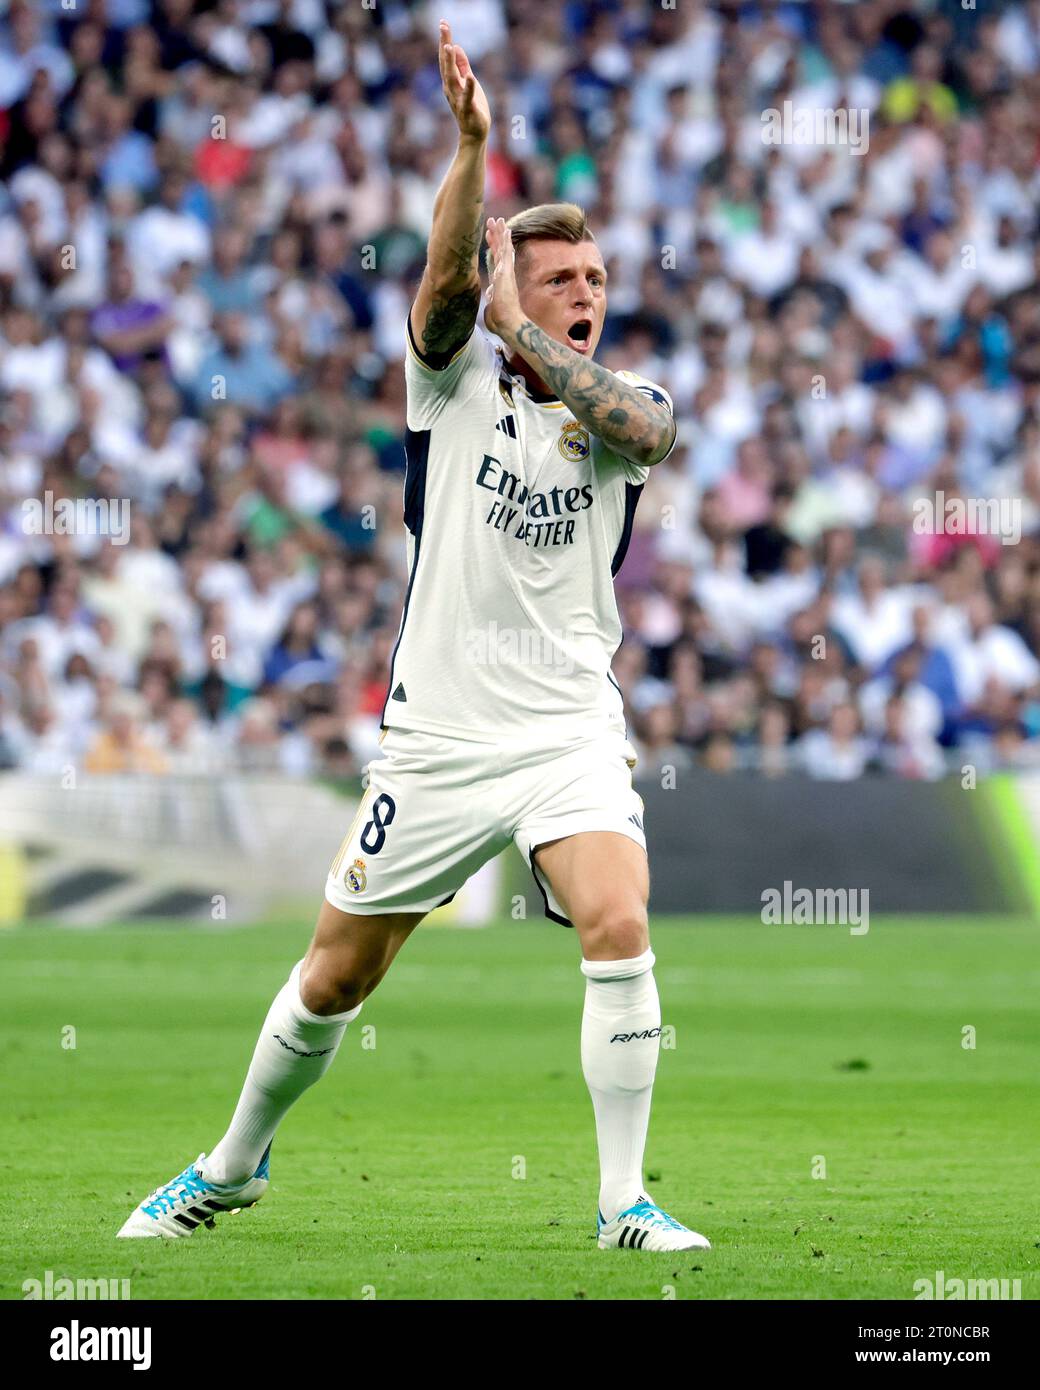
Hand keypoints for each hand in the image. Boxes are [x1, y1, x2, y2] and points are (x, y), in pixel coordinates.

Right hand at [438, 20, 489, 142]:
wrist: (474, 133)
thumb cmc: (471, 107)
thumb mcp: (468, 81)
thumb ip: (463, 65)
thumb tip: (457, 46)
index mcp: (450, 81)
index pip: (446, 58)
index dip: (445, 40)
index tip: (443, 23)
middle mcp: (451, 89)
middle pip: (446, 65)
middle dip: (444, 45)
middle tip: (443, 27)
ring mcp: (458, 99)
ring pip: (452, 79)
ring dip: (450, 64)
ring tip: (449, 47)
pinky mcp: (468, 109)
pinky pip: (468, 97)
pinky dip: (468, 87)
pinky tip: (470, 76)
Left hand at [483, 217, 523, 339]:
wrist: (508, 324)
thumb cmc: (500, 322)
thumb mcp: (491, 309)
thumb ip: (490, 301)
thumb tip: (489, 297)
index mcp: (500, 281)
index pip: (496, 260)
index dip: (493, 247)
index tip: (489, 236)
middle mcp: (504, 274)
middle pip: (499, 251)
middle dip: (495, 236)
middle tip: (492, 221)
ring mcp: (506, 272)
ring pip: (503, 248)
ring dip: (500, 233)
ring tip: (497, 219)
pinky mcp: (507, 272)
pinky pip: (507, 253)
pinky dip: (506, 241)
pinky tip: (506, 229)